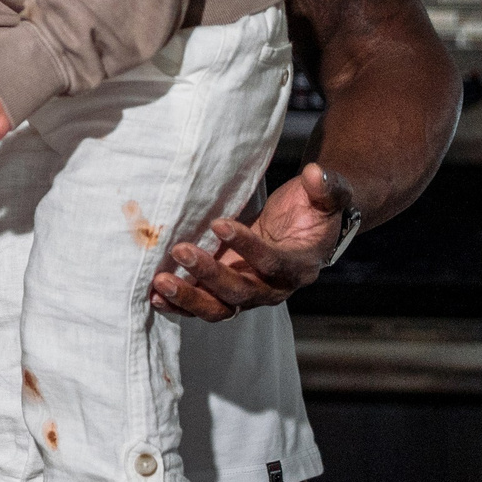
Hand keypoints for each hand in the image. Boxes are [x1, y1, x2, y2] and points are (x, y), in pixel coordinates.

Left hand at [153, 162, 353, 319]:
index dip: (248, 246)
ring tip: (160, 283)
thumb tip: (316, 173)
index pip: (273, 262)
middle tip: (181, 251)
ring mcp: (248, 295)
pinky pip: (203, 307)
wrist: (303, 231)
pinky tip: (154, 296)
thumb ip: (327, 188)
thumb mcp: (327, 197)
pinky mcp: (226, 295)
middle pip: (241, 291)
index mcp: (299, 266)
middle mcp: (273, 288)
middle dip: (209, 274)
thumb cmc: (311, 212)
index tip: (219, 224)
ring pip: (219, 308)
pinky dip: (179, 305)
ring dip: (188, 298)